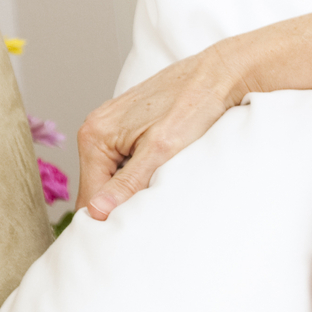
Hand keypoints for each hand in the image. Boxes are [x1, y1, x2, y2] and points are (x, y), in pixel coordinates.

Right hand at [76, 44, 242, 218]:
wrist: (220, 75)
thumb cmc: (195, 105)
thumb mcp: (161, 151)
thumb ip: (127, 182)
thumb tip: (97, 212)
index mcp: (95, 136)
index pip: (90, 197)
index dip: (110, 220)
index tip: (131, 235)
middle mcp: (95, 130)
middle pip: (100, 188)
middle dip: (122, 205)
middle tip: (153, 215)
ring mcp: (112, 128)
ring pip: (114, 177)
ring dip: (134, 190)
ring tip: (163, 190)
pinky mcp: (129, 127)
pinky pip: (126, 162)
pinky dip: (143, 174)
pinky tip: (164, 173)